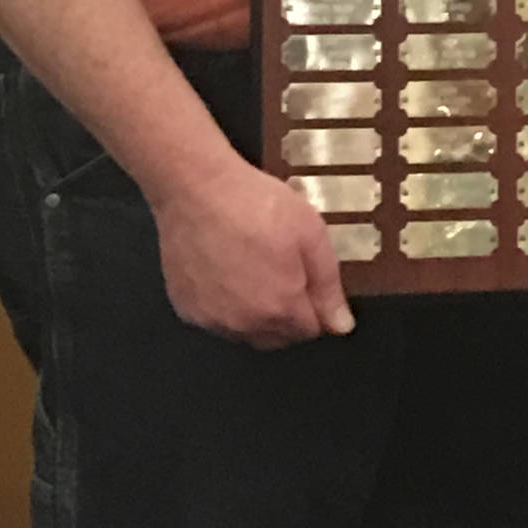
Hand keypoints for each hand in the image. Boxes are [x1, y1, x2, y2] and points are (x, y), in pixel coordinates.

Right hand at [151, 154, 353, 349]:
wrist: (197, 190)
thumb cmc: (257, 206)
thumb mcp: (311, 234)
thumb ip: (328, 286)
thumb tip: (341, 326)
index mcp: (280, 309)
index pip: (309, 330)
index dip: (316, 306)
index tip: (309, 278)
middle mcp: (243, 326)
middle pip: (277, 337)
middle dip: (288, 314)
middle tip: (285, 270)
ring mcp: (210, 320)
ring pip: (244, 331)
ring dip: (256, 314)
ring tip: (255, 268)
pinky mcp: (185, 308)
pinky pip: (215, 319)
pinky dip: (225, 306)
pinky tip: (226, 272)